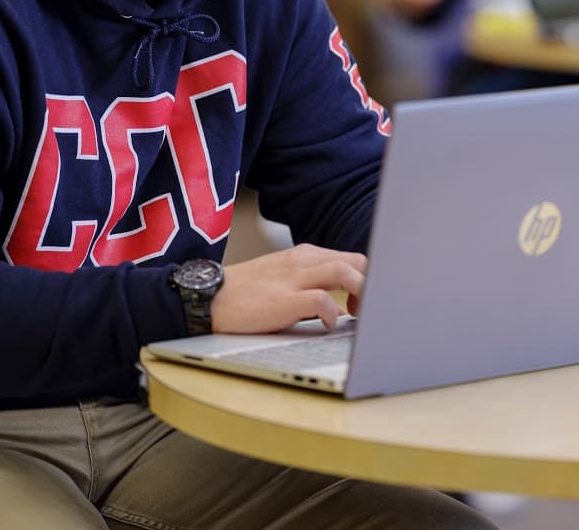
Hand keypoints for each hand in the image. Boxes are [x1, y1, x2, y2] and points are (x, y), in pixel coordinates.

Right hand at [211, 243, 367, 333]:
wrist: (208, 297)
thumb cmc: (245, 293)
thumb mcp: (283, 280)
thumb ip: (312, 287)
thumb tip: (341, 310)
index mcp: (304, 255)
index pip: (350, 258)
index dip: (367, 278)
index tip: (368, 300)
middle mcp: (303, 261)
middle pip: (355, 261)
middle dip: (370, 283)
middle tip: (367, 309)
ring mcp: (293, 278)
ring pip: (344, 272)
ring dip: (361, 292)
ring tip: (360, 314)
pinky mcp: (283, 299)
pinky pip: (321, 300)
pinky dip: (332, 311)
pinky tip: (328, 323)